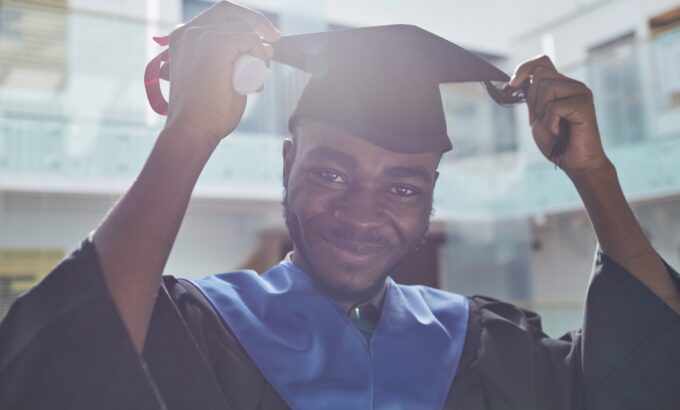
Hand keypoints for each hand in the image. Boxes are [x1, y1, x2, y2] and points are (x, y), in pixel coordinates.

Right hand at [163, 1, 279, 145]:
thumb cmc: (208, 114)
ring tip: (253, 82)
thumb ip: (240, 59)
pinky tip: (252, 83)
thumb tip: (267, 46)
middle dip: (257, 23)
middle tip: (276, 39)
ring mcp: (199, 35)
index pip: (218, 16)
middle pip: (230, 10)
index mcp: (184, 39)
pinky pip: (250, 39)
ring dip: (258, 54)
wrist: (193, 131)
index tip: (267, 35)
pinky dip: (258, 59)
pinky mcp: (213, 43)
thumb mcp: (226, 79)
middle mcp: (187, 32)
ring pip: (244, 28)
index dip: (245, 20)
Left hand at [509, 55, 609, 177]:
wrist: (575, 162)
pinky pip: (554, 107)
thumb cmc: (557, 142)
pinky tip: (559, 132)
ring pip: (546, 88)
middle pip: (540, 75)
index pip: (542, 62)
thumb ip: (532, 96)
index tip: (512, 84)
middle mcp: (573, 85)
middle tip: (544, 120)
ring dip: (542, 113)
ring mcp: (581, 92)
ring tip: (553, 126)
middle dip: (533, 100)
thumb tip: (517, 80)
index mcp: (561, 86)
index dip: (525, 68)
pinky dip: (550, 123)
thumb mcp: (537, 115)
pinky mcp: (584, 104)